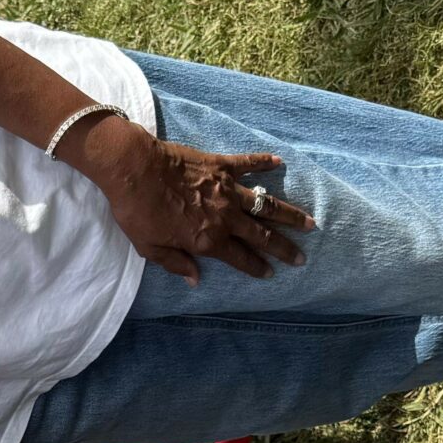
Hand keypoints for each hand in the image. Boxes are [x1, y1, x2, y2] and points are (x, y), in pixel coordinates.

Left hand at [75, 116, 313, 281]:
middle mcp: (225, 217)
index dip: (258, 268)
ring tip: (310, 221)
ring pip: (266, 204)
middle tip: (302, 256)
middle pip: (262, 235)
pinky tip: (279, 161)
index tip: (272, 273)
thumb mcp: (150, 248)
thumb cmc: (137, 211)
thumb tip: (195, 280)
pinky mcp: (221, 166)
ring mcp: (227, 189)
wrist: (133, 169)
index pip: (241, 259)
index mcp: (208, 240)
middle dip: (284, 248)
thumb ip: (176, 264)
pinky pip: (249, 163)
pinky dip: (264, 162)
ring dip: (289, 214)